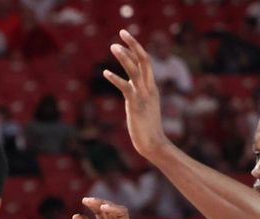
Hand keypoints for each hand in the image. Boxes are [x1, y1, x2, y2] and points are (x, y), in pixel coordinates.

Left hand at [104, 29, 170, 158]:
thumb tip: (131, 90)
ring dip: (124, 57)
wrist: (153, 144)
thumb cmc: (148, 130)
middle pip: (144, 60)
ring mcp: (143, 96)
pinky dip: (115, 79)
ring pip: (135, 70)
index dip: (136, 49)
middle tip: (122, 32)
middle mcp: (149, 88)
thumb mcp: (145, 108)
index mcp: (152, 88)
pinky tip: (105, 73)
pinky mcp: (135, 104)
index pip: (146, 62)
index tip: (127, 39)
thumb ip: (139, 96)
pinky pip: (125, 87)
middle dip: (133, 45)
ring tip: (113, 46)